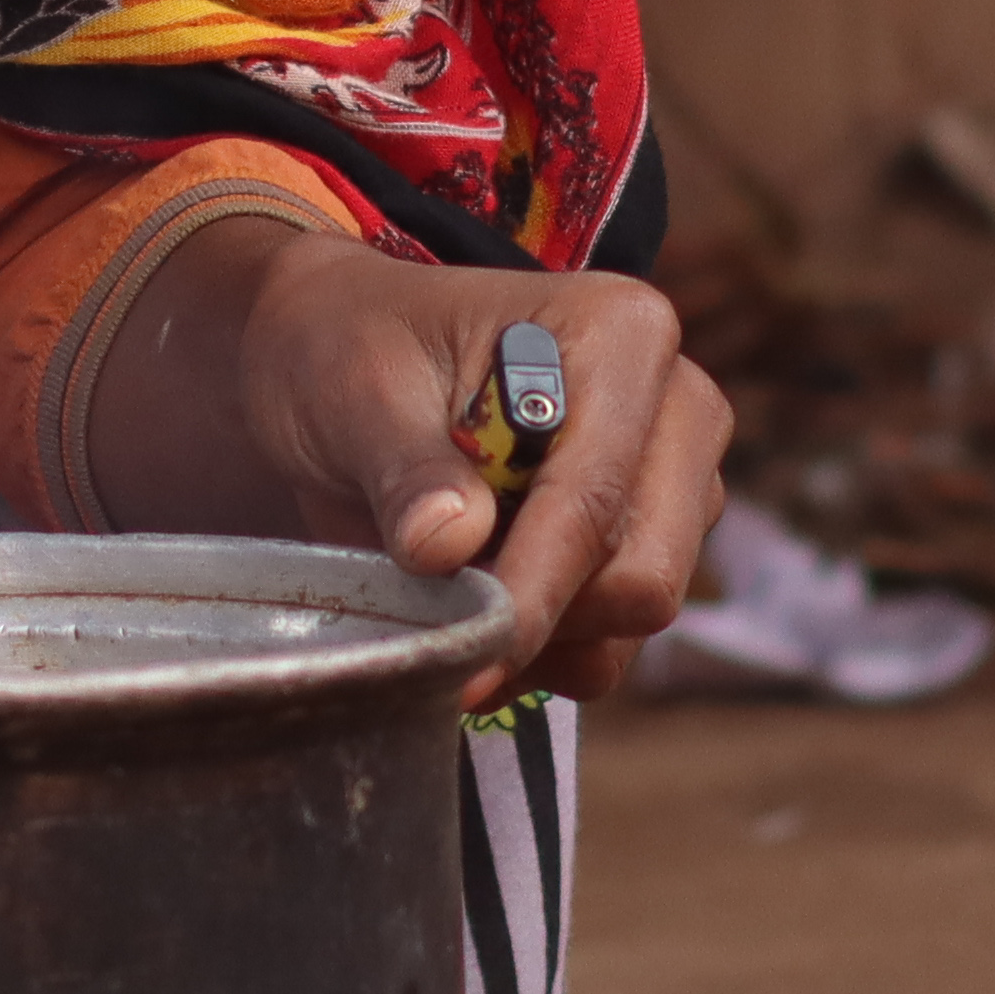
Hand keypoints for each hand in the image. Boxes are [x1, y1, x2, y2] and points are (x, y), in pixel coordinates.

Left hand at [93, 224, 733, 706]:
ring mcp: (672, 472)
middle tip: (431, 644)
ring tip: (431, 599)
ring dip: (537, 639)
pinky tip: (465, 604)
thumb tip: (448, 550)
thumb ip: (399, 465)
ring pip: (636, 620)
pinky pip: (613, 636)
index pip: (603, 508)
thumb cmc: (328, 348)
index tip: (454, 658)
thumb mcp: (345, 392)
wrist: (317, 357)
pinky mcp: (643, 531)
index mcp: (623, 335)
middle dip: (540, 622)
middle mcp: (677, 399)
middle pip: (648, 576)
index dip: (531, 594)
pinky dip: (541, 644)